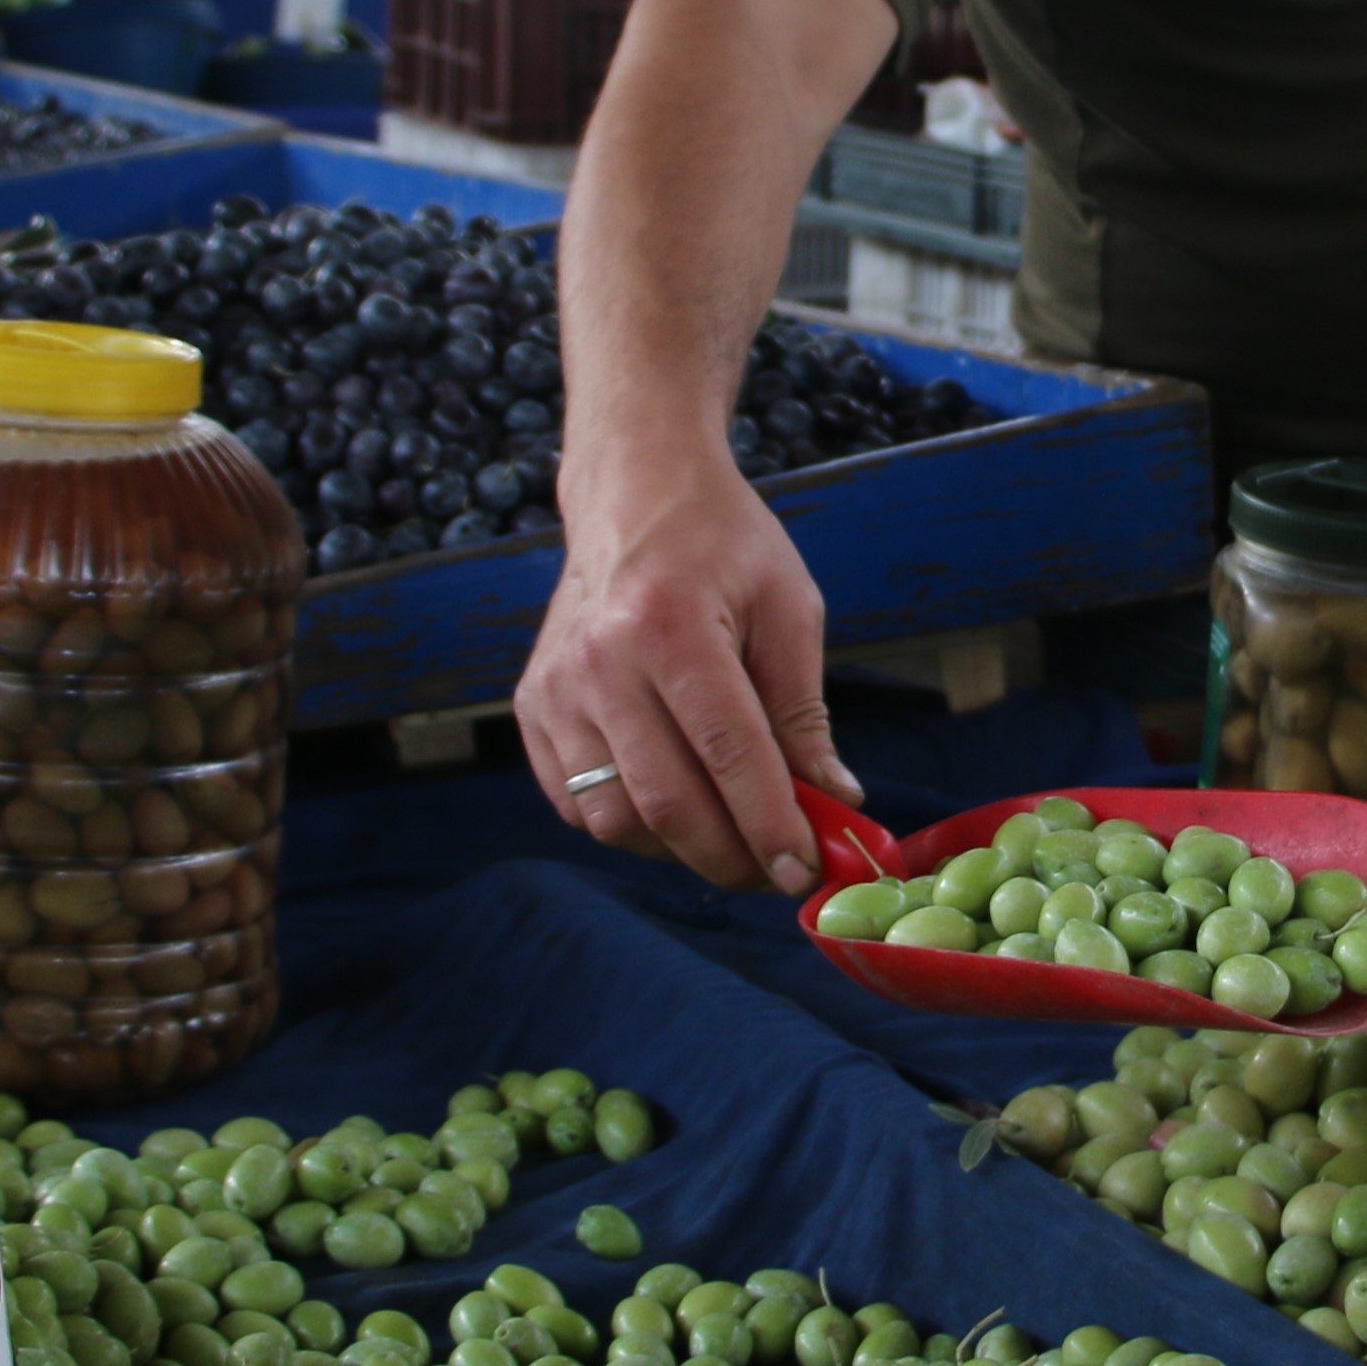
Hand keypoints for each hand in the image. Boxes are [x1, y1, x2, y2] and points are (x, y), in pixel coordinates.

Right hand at [515, 453, 855, 890]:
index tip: (804, 873)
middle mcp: (598, 663)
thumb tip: (834, 803)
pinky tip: (673, 806)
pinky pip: (576, 806)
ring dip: (681, 850)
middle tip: (774, 872)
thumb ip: (804, 712)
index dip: (771, 825)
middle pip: (667, 803)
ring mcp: (555, 689)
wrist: (633, 492)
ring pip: (616, 820)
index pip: (728, 754)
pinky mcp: (532, 708)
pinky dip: (629, 827)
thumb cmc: (723, 544)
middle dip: (731, 858)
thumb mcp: (787, 609)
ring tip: (729, 837)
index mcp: (668, 625)